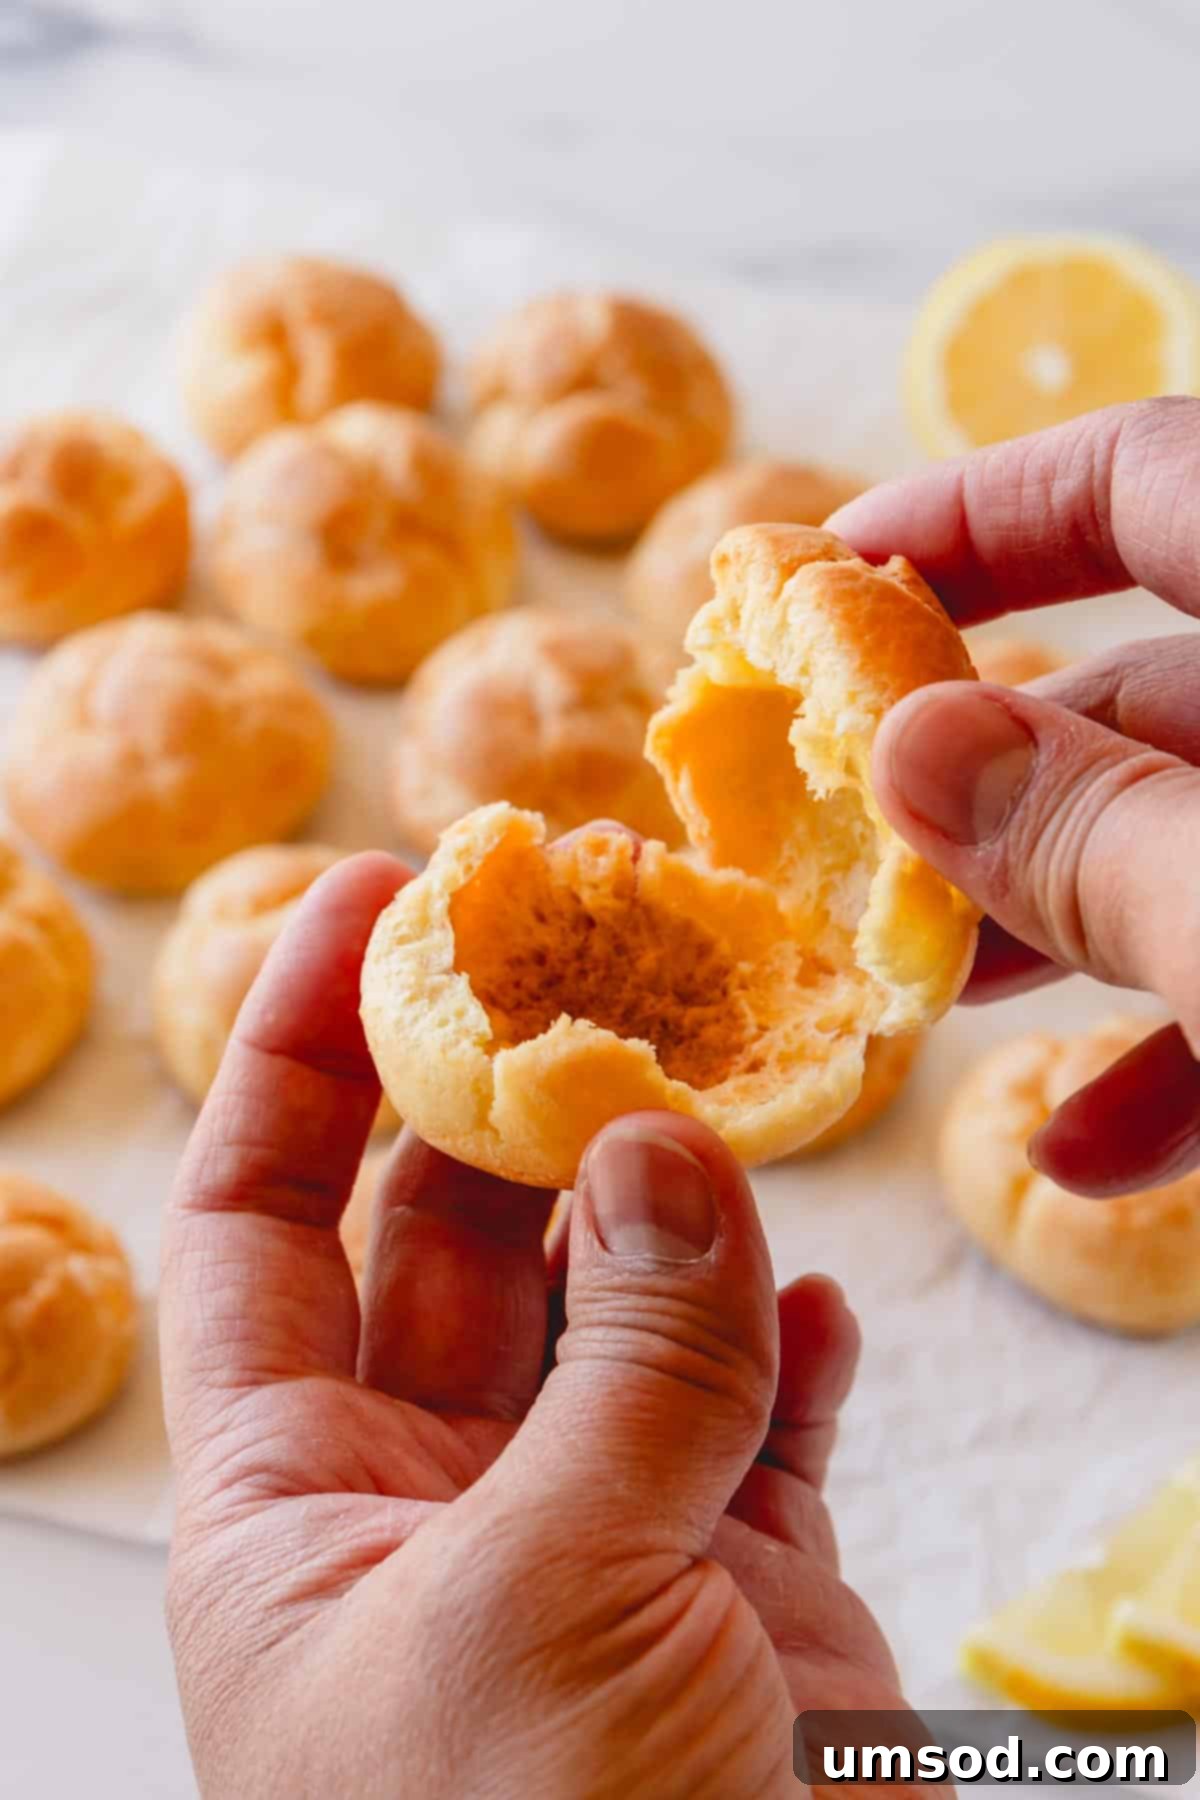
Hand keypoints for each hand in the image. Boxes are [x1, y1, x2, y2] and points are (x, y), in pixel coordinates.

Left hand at [160, 852, 907, 1799]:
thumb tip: (664, 1147)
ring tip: (715, 1066)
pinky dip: (786, 1343)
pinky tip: (810, 1278)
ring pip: (624, 1305)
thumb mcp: (545, 1614)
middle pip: (455, 1231)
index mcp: (297, 1515)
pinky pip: (759, 1419)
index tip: (361, 902)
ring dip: (670, 1190)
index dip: (294, 1054)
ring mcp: (601, 1543)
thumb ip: (623, 1369)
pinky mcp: (750, 1600)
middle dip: (507, 1085)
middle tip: (581, 941)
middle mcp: (438, 1510)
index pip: (258, 1224)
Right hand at [828, 396, 1199, 1197]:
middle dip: (986, 780)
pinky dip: (1180, 1052)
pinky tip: (1082, 1157)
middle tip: (839, 854)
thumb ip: (1105, 843)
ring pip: (1198, 842)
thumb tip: (912, 747)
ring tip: (923, 1009)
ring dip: (1057, 929)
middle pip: (1153, 686)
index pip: (1152, 475)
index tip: (822, 575)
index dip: (980, 507)